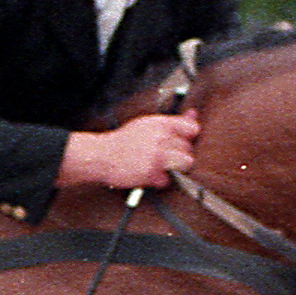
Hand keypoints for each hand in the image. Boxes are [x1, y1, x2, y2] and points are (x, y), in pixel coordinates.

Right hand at [58, 110, 199, 188]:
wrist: (102, 155)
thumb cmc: (124, 140)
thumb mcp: (148, 124)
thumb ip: (172, 122)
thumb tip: (193, 114)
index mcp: (160, 123)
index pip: (191, 128)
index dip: (189, 137)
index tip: (183, 141)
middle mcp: (161, 138)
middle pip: (188, 148)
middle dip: (179, 154)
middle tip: (165, 156)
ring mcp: (157, 156)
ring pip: (185, 163)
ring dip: (176, 167)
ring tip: (162, 166)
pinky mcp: (152, 173)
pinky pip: (167, 180)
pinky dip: (159, 180)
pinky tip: (148, 173)